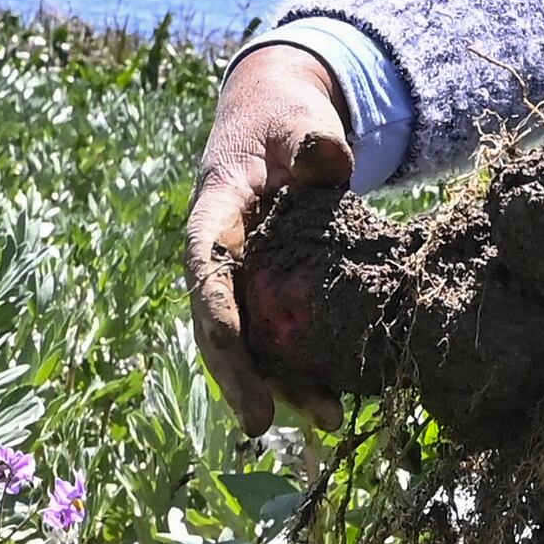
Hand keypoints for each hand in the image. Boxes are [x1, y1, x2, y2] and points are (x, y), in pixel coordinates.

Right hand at [185, 39, 360, 433]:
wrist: (284, 126)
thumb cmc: (284, 121)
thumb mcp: (296, 121)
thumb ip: (308, 141)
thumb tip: (323, 161)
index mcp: (215, 218)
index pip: (206, 268)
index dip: (215, 308)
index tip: (228, 344)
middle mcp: (224, 261)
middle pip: (221, 327)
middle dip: (239, 376)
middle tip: (258, 422)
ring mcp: (250, 285)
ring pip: (255, 347)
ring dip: (283, 388)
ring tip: (326, 421)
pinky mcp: (277, 298)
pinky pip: (285, 342)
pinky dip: (305, 374)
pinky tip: (337, 405)